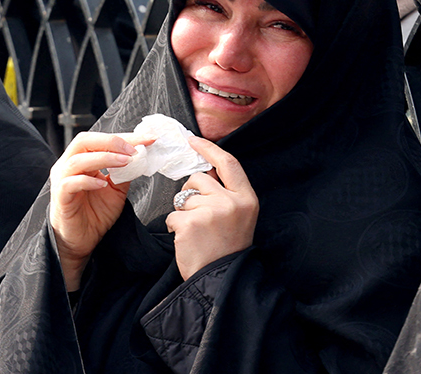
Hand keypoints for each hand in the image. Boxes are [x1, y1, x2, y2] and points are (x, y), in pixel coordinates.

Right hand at [49, 131, 154, 290]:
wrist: (81, 242)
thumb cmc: (95, 214)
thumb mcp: (116, 190)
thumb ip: (125, 172)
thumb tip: (141, 156)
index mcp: (82, 159)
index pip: (101, 140)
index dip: (125, 137)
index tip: (148, 139)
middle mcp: (68, 165)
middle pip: (85, 141)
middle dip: (112, 141)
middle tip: (134, 149)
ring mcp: (62, 180)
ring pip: (78, 160)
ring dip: (104, 158)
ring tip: (126, 161)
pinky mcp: (60, 197)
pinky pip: (71, 183)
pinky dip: (88, 181)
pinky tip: (103, 184)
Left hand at [166, 138, 258, 279]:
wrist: (220, 281)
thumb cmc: (226, 250)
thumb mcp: (239, 217)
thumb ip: (226, 194)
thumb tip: (205, 171)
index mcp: (246, 199)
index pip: (228, 163)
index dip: (209, 149)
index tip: (193, 140)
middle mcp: (231, 202)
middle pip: (199, 179)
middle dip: (192, 193)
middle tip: (200, 219)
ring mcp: (211, 211)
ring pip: (183, 197)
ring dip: (183, 213)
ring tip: (197, 233)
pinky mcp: (191, 223)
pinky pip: (173, 215)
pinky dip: (175, 227)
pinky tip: (187, 241)